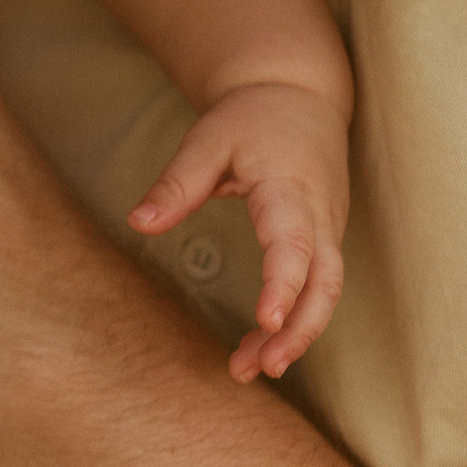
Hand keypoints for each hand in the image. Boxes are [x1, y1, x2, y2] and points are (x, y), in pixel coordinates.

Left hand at [129, 83, 350, 382]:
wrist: (301, 97)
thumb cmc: (251, 118)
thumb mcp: (207, 140)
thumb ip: (176, 184)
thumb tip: (137, 222)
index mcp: (289, 187)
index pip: (294, 243)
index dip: (283, 284)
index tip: (264, 320)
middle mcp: (320, 214)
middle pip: (326, 282)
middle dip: (298, 330)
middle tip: (259, 368)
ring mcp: (329, 229)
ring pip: (327, 291)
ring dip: (297, 334)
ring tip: (251, 369)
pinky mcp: (326, 240)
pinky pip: (320, 286)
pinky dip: (298, 319)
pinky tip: (263, 346)